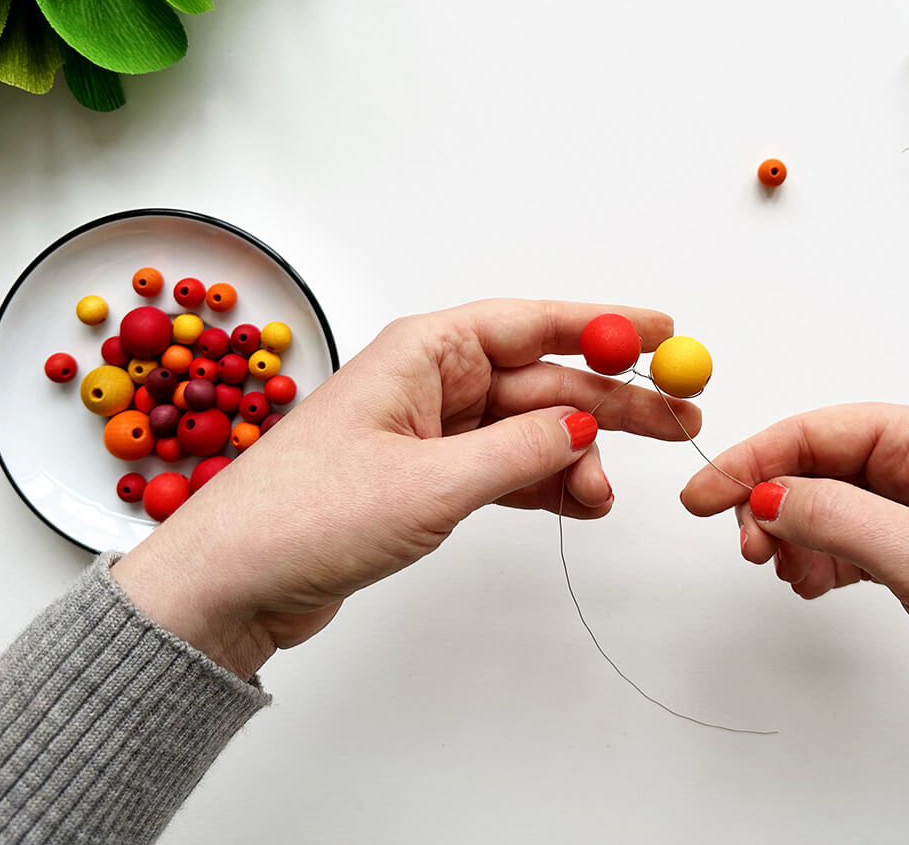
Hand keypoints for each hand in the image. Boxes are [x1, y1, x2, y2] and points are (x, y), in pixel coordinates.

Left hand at [112, 300, 698, 679]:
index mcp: (423, 353)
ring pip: (526, 429)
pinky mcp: (422, 480)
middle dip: (608, 400)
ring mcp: (427, 433)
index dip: (602, 325)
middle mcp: (428, 382)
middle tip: (677, 417)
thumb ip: (518, 454)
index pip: (531, 323)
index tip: (662, 332)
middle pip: (540, 378)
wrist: (231, 586)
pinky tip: (577, 502)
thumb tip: (583, 426)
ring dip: (574, 457)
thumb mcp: (428, 484)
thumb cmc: (302, 516)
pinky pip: (503, 469)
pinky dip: (542, 484)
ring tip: (606, 495)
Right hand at [679, 404, 908, 746]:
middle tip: (750, 551)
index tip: (703, 496)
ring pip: (833, 505)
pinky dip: (825, 560)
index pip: (817, 431)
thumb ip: (837, 519)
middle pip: (820, 463)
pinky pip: (856, 540)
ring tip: (792, 577)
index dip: (752, 461)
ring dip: (798, 536)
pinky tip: (819, 585)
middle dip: (773, 504)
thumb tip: (768, 495)